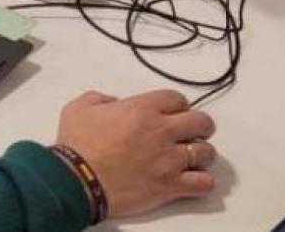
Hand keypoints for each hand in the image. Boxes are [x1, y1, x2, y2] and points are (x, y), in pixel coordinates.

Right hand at [56, 89, 217, 218]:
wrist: (76, 180)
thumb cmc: (76, 145)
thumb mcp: (78, 109)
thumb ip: (99, 99)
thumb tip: (112, 103)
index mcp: (141, 109)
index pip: (177, 99)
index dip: (176, 105)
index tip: (171, 113)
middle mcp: (161, 131)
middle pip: (202, 122)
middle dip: (198, 126)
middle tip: (186, 133)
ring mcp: (169, 160)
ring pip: (207, 152)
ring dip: (200, 154)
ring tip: (188, 159)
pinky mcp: (171, 185)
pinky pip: (204, 183)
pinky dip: (201, 181)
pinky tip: (190, 180)